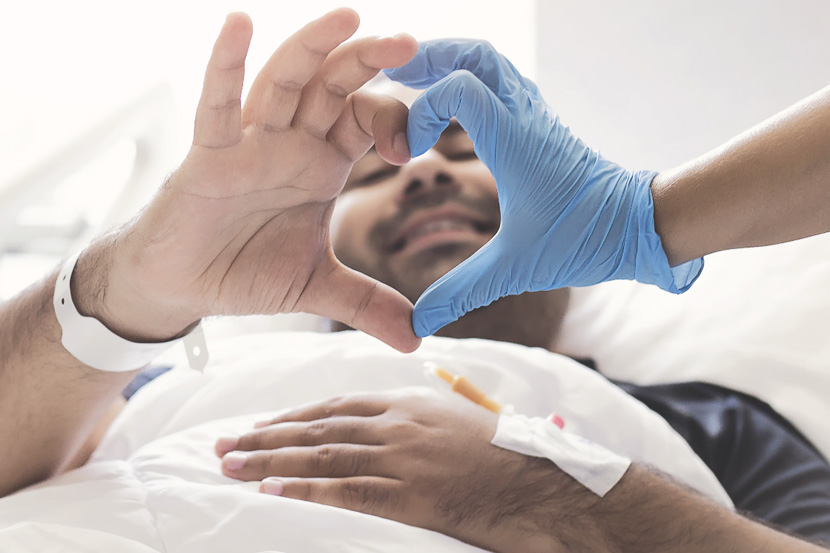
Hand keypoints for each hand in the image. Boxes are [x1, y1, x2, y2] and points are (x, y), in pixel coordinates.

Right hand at [75, 10, 419, 351]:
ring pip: (284, 83)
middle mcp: (290, 144)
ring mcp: (249, 144)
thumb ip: (367, 304)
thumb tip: (417, 338)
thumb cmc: (244, 270)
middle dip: (368, 62)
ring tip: (348, 16)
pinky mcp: (208, 156)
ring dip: (313, 48)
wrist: (184, 288)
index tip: (418, 141)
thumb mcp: (317, 287)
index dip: (394, 118)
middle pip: (333, 87)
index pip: (365, 121)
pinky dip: (224, 66)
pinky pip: (217, 106)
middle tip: (409, 42)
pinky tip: (239, 25)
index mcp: (322, 165)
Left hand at [215, 389, 598, 552]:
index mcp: (408, 402)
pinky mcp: (407, 492)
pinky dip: (303, 489)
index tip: (263, 424)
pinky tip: (270, 490)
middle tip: (225, 443)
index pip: (336, 406)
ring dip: (270, 460)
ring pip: (321, 456)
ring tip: (230, 465)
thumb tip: (395, 421)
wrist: (540, 479)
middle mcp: (396, 423)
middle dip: (267, 436)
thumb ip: (421, 416)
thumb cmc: (504, 452)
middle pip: (317, 429)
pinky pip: (344, 489)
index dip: (294, 417)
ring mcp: (400, 456)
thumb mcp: (459, 419)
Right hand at [384, 40, 703, 336]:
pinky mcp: (542, 124)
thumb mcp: (515, 268)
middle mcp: (525, 116)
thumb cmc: (584, 239)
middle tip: (396, 76)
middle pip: (476, 54)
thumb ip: (461, 292)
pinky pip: (504, 82)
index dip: (421, 109)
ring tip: (415, 80)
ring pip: (492, 62)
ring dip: (453, 63)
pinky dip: (472, 80)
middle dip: (432, 57)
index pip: (458, 87)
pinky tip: (455, 106)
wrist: (640, 226)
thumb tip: (418, 325)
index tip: (410, 151)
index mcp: (514, 140)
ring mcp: (536, 115)